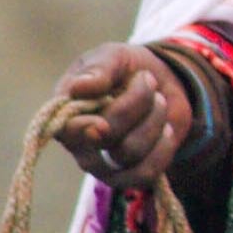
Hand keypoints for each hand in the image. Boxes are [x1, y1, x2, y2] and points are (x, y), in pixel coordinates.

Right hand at [52, 42, 193, 187]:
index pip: (68, 130)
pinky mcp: (129, 176)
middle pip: (106, 138)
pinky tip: (166, 128)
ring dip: (154, 119)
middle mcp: (80, 143)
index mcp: (67, 112)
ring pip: (130, 152)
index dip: (84, 129)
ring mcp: (104, 164)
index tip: (102, 121)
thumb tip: (78, 88)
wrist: (162, 84)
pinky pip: (146, 174)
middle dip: (136, 104)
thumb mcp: (114, 56)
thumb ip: (97, 69)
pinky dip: (163, 148)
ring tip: (159, 100)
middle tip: (147, 79)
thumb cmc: (126, 69)